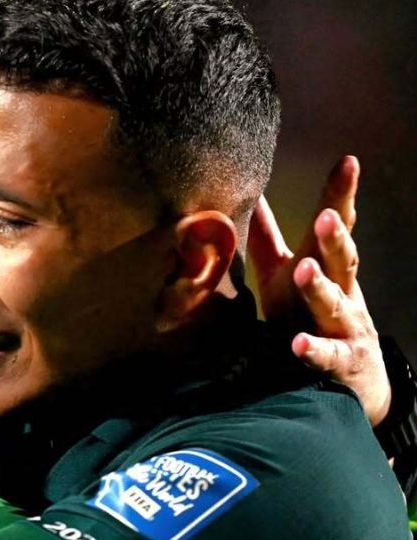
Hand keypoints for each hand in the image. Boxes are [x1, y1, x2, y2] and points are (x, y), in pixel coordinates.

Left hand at [248, 156, 390, 425]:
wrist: (350, 378)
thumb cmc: (305, 313)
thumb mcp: (285, 273)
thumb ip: (269, 238)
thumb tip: (254, 197)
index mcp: (327, 265)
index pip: (335, 226)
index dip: (341, 194)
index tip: (348, 162)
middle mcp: (343, 291)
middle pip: (342, 260)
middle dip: (335, 237)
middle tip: (326, 215)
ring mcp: (344, 327)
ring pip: (333, 304)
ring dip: (319, 287)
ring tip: (304, 269)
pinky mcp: (340, 362)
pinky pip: (325, 355)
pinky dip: (312, 348)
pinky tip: (297, 343)